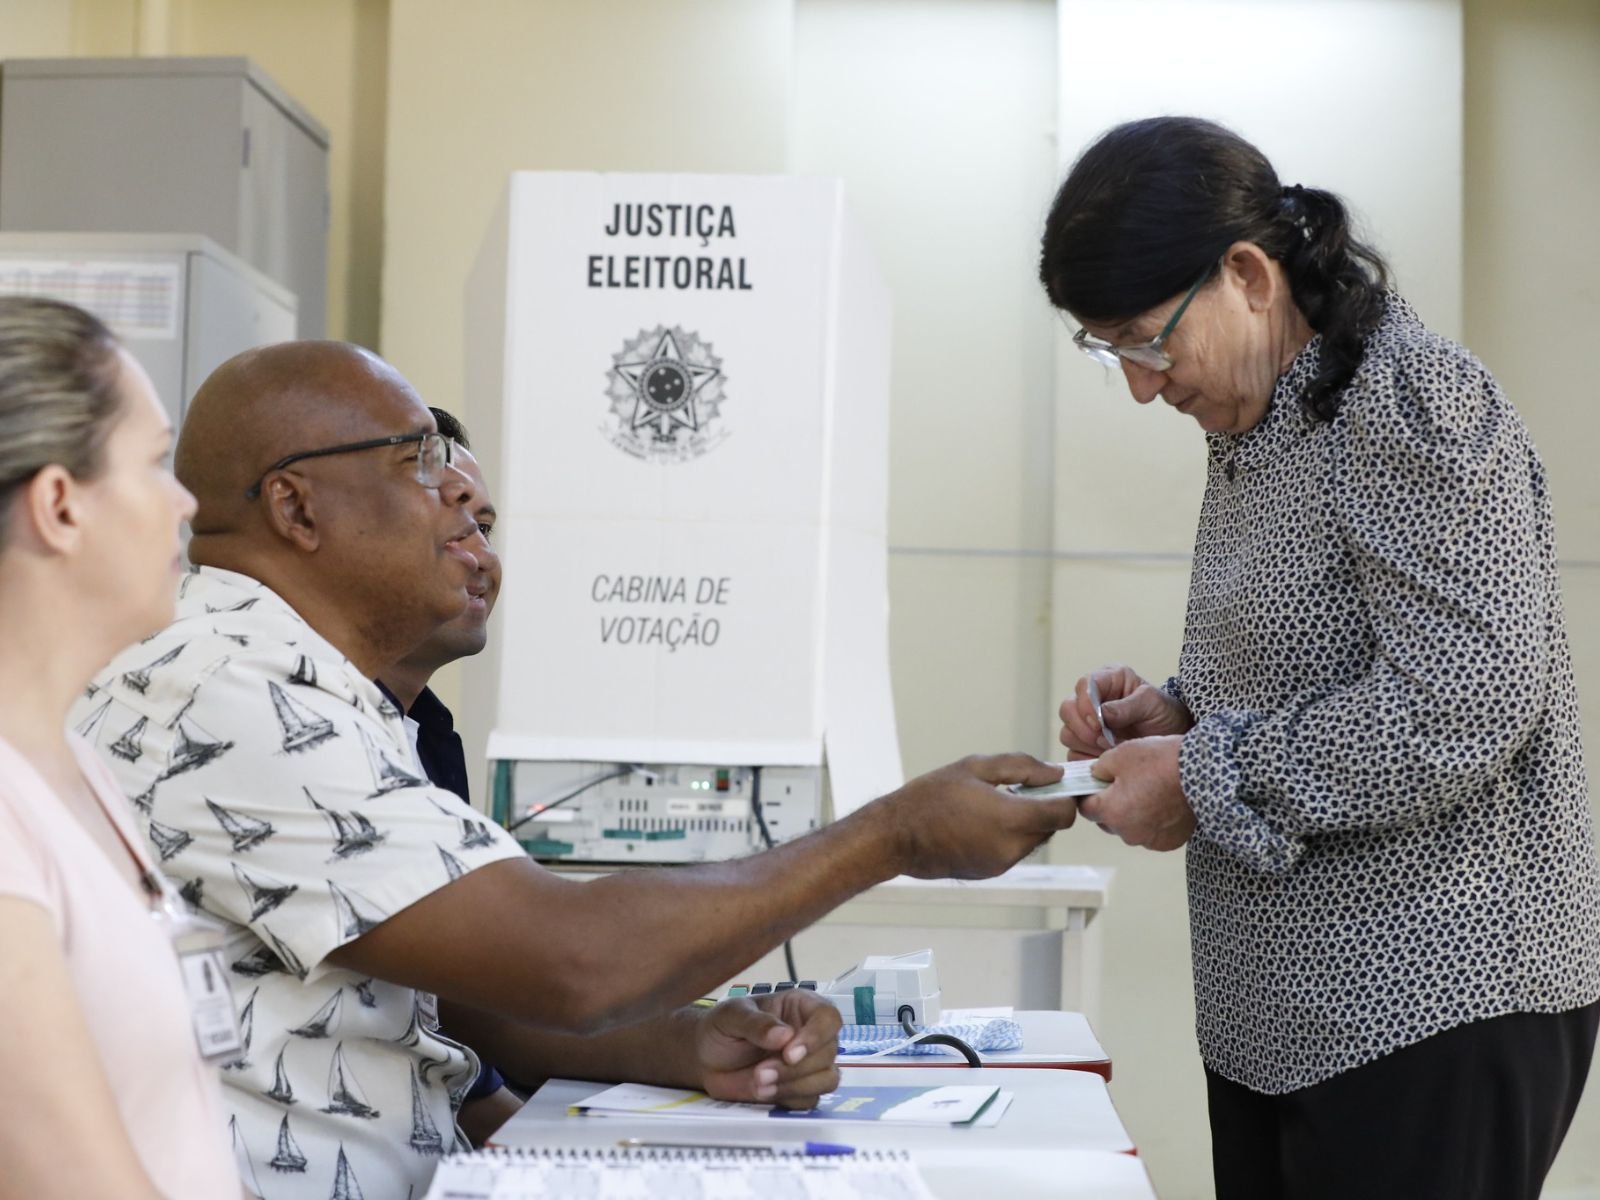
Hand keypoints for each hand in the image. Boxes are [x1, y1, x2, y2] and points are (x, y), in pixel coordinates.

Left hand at [694, 991, 841, 1109]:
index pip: (828, 1017)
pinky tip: (764, 1093)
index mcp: (800, 1007)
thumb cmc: (722, 1027)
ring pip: (826, 1079)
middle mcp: (810, 1035)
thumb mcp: (732, 1016)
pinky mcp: (799, 1090)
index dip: (816, 1036)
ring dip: (795, 1086)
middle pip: (829, 1052)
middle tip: (761, 1072)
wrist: (706, 1058)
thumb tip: (785, 1035)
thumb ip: (756, 1023)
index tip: (789, 1053)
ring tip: (760, 1084)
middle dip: (796, 1068)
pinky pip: (810, 1100)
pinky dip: (788, 1099)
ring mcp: (808, 1064)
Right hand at [881, 753, 1076, 879]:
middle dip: (1043, 808)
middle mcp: (1011, 848)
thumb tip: (1055, 774)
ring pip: (1033, 840)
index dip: (1066, 798)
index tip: (1054, 785)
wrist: (896, 837)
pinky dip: (1009, 836)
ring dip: (1025, 822)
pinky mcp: (991, 873)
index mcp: (1011, 819)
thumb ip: (1022, 767)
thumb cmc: (930, 797)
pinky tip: (982, 821)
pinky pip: (1014, 851)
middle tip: (1018, 789)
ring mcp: (1002, 864)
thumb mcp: (975, 767)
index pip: (1064, 814)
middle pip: (1050, 828)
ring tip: (994, 804)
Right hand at [1059, 665, 1193, 757]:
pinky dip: (1087, 758)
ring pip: (1067, 733)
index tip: (1100, 724)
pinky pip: (1073, 754)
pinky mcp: (1086, 746)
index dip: (1086, 705)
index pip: (1084, 685)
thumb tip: (1102, 714)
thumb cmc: (1164, 713)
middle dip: (1084, 728)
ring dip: (1087, 744)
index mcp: (1107, 680)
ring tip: (1112, 747)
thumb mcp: (1152, 703)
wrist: (1172, 737)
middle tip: (1105, 739)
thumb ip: (1127, 706)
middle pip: (1067, 709)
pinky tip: (1107, 757)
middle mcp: (1092, 700)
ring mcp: (1086, 724)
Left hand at [1078, 735, 1195, 850]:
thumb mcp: (1120, 755)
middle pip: (1108, 820)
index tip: (1094, 784)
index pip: (1086, 808)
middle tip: (1124, 784)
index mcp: (1112, 812)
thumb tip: (1094, 776)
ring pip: (1130, 828)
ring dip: (1132, 815)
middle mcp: (1128, 833)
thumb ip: (1099, 769)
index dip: (1088, 794)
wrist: (1203, 774)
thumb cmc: (1160, 762)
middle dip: (1111, 804)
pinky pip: (1151, 833)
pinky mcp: (1168, 843)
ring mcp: (1149, 840)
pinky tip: (1162, 804)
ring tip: (1147, 792)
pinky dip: (1152, 823)